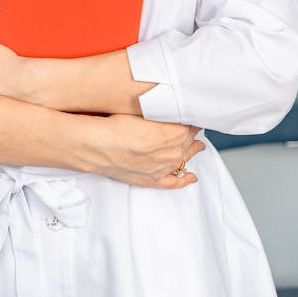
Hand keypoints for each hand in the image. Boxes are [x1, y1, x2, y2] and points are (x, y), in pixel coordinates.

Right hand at [83, 113, 204, 188]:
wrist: (98, 146)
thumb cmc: (117, 126)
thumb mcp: (144, 114)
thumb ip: (163, 116)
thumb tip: (174, 115)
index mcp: (174, 134)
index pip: (190, 126)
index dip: (192, 120)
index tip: (193, 115)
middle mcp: (172, 153)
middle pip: (189, 142)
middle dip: (193, 134)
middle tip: (196, 127)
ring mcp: (163, 168)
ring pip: (184, 159)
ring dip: (192, 151)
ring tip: (199, 146)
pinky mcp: (151, 179)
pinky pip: (173, 182)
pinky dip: (184, 180)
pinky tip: (191, 177)